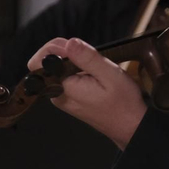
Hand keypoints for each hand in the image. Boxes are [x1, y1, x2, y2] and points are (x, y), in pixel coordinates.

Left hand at [27, 37, 146, 147]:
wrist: (130, 126)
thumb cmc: (123, 104)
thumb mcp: (109, 74)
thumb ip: (87, 58)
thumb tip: (69, 43)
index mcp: (63, 89)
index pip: (38, 62)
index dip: (53, 48)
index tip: (75, 48)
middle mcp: (58, 95)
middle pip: (47, 64)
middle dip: (66, 52)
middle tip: (88, 56)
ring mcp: (63, 98)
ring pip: (57, 69)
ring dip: (73, 60)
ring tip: (94, 67)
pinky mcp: (70, 98)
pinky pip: (66, 77)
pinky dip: (77, 69)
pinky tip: (94, 74)